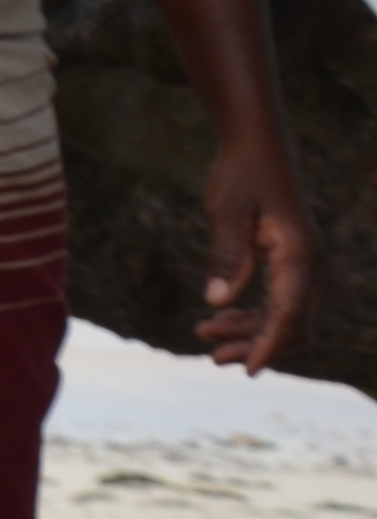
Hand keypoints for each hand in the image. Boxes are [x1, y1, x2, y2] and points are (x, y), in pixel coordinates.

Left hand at [204, 144, 320, 373]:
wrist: (258, 148)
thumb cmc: (241, 175)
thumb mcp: (226, 211)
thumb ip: (226, 256)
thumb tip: (218, 303)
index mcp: (300, 256)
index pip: (289, 315)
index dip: (270, 346)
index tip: (249, 371)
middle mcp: (311, 267)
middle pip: (293, 325)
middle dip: (257, 346)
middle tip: (213, 357)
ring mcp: (306, 267)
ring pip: (287, 318)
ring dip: (252, 333)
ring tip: (206, 338)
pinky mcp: (294, 265)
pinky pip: (281, 303)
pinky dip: (255, 316)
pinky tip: (221, 319)